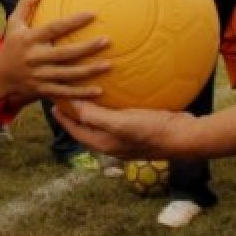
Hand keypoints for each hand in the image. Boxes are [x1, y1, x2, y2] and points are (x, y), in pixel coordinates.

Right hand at [0, 0, 111, 105]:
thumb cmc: (10, 45)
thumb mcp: (14, 22)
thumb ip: (26, 3)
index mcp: (30, 39)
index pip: (54, 28)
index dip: (73, 22)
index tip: (93, 14)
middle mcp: (35, 58)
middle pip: (65, 54)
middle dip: (87, 48)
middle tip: (107, 40)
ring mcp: (40, 76)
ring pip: (68, 75)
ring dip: (89, 71)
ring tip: (109, 64)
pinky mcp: (43, 90)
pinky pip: (65, 93)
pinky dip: (82, 94)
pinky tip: (99, 91)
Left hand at [53, 100, 195, 159]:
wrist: (183, 136)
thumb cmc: (151, 131)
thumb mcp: (120, 123)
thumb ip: (95, 117)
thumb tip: (72, 106)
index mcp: (104, 144)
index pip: (75, 130)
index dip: (63, 117)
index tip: (52, 102)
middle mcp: (112, 142)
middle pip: (86, 126)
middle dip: (74, 113)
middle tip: (64, 96)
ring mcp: (126, 136)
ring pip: (102, 121)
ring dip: (92, 109)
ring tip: (85, 93)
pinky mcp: (138, 127)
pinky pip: (117, 115)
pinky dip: (110, 105)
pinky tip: (116, 92)